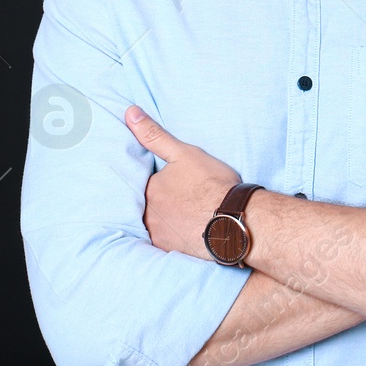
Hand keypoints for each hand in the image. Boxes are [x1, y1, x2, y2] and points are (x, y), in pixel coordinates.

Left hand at [124, 105, 240, 259]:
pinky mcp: (172, 252)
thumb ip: (154, 135)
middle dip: (164, 203)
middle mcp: (148, 215)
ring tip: (188, 217)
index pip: (149, 184)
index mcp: (149, 189)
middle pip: (151, 206)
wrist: (236, 220)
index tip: (180, 183)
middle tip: (186, 201)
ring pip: (159, 225)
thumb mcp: (183, 153)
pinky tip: (190, 233)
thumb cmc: (212, 184)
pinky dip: (176, 237)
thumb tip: (129, 113)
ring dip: (169, 222)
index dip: (164, 182)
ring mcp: (159, 235)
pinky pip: (168, 242)